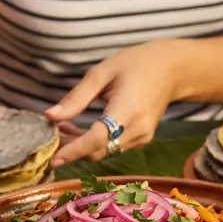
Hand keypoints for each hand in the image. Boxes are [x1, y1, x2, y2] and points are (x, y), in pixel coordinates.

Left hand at [45, 40, 186, 164]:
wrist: (172, 70)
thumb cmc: (136, 64)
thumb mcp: (102, 73)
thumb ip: (77, 97)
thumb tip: (51, 116)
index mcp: (128, 109)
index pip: (97, 138)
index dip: (73, 150)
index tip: (52, 157)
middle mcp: (138, 130)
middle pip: (98, 151)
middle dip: (72, 148)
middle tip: (50, 134)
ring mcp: (142, 138)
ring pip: (104, 152)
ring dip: (81, 147)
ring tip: (62, 130)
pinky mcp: (142, 140)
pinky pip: (113, 148)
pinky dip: (94, 145)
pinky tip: (80, 131)